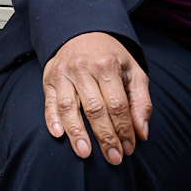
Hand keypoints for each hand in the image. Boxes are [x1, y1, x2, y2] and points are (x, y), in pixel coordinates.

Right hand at [41, 32, 150, 164]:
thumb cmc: (111, 57)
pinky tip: (59, 135)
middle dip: (105, 136)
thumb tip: (142, 132)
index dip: (124, 128)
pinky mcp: (48, 80)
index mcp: (108, 65)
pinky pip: (49, 103)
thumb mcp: (133, 71)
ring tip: (85, 153)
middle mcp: (84, 69)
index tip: (129, 148)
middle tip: (113, 158)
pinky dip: (52, 120)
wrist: (81, 33)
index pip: (118, 104)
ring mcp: (63, 74)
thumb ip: (141, 101)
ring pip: (70, 107)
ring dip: (77, 133)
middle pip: (95, 109)